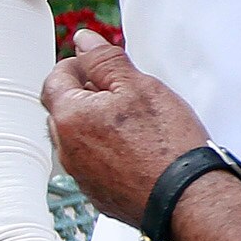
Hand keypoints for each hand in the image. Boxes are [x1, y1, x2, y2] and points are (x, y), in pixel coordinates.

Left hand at [41, 30, 214, 223]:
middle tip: (118, 90)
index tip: (97, 64)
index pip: (55, 79)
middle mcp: (67, 150)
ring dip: (94, 124)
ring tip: (131, 121)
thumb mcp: (139, 86)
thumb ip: (105, 60)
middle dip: (84, 94)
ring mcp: (81, 176)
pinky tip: (136, 150)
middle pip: (63, 110)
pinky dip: (106, 152)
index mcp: (70, 117)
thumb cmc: (166, 144)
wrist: (186, 199)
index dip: (77, 65)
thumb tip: (84, 41)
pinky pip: (93, 165)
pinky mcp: (98, 196)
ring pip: (77, 139)